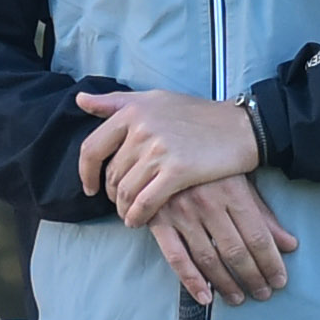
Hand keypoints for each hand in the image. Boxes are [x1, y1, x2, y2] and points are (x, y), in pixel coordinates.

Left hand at [73, 86, 262, 224]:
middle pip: (111, 175)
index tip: (90, 188)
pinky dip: (138, 216)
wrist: (239, 127)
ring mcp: (159, 151)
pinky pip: (145, 202)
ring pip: (125, 192)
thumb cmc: (196, 114)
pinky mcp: (177, 171)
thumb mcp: (154, 99)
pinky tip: (139, 221)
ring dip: (124, 210)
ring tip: (130, 216)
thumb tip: (80, 99)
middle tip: (121, 204)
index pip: (92, 149)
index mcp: (132, 111)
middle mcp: (141, 129)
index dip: (86, 173)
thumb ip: (115, 101)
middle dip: (112, 195)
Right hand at [146, 173, 299, 305]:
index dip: (271, 263)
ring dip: (226, 284)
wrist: (163, 144)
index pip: (258, 236)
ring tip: (239, 298)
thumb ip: (264, 216)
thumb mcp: (240, 182)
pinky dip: (191, 281)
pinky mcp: (158, 221)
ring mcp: (182, 213)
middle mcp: (208, 203)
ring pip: (209, 258)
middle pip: (236, 251)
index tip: (279, 281)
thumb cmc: (208, 166)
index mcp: (233, 191)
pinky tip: (206, 297)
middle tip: (263, 294)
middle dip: (252, 277)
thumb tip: (290, 246)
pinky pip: (176, 258)